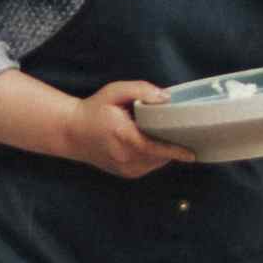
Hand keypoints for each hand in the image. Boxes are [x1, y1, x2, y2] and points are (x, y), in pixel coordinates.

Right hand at [3, 81, 176, 177]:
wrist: (71, 132)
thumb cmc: (94, 109)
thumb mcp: (114, 91)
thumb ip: (140, 90)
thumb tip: (165, 98)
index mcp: (122, 135)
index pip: (153, 147)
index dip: (174, 151)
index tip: (191, 153)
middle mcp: (124, 156)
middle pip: (159, 155)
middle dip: (172, 145)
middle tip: (179, 130)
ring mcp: (125, 167)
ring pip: (156, 162)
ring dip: (164, 151)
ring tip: (162, 134)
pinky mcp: (126, 173)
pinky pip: (150, 166)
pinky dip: (155, 156)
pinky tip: (150, 143)